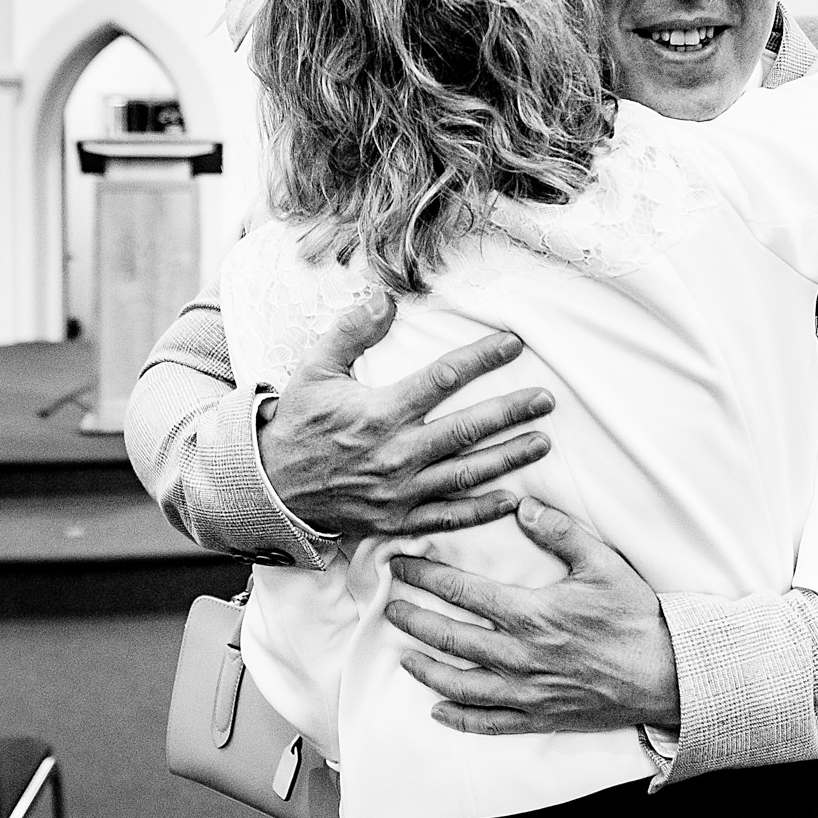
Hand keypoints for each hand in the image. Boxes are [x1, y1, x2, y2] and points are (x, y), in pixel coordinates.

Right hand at [259, 293, 554, 540]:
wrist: (271, 486)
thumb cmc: (298, 423)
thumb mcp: (315, 369)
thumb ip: (352, 331)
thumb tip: (386, 297)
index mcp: (378, 412)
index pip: (442, 379)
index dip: (482, 359)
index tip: (514, 345)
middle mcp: (395, 453)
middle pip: (467, 429)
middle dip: (511, 412)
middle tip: (546, 399)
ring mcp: (400, 491)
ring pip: (467, 474)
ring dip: (509, 458)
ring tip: (543, 441)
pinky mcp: (398, 520)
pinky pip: (448, 517)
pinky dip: (482, 511)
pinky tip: (513, 499)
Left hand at [384, 497, 680, 733]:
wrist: (668, 675)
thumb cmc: (635, 617)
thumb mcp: (602, 563)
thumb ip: (560, 531)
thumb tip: (521, 506)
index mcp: (531, 613)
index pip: (462, 592)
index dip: (426, 576)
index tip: (400, 564)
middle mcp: (520, 655)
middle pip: (450, 638)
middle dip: (414, 622)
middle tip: (389, 609)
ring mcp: (527, 691)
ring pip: (461, 685)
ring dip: (427, 671)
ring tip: (405, 657)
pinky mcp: (540, 717)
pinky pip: (489, 723)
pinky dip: (458, 719)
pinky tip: (437, 711)